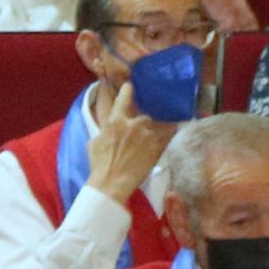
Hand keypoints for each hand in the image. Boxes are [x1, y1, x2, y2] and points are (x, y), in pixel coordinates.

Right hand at [85, 76, 165, 199]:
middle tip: (144, 125)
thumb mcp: (95, 140)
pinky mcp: (157, 148)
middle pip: (145, 115)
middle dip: (144, 120)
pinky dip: (169, 133)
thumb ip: (106, 129)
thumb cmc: (99, 163)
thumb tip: (108, 127)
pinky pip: (167, 136)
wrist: (112, 182)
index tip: (131, 86)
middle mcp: (134, 125)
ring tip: (160, 129)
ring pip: (157, 125)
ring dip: (157, 128)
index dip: (128, 90)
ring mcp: (148, 136)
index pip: (124, 98)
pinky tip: (173, 131)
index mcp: (116, 120)